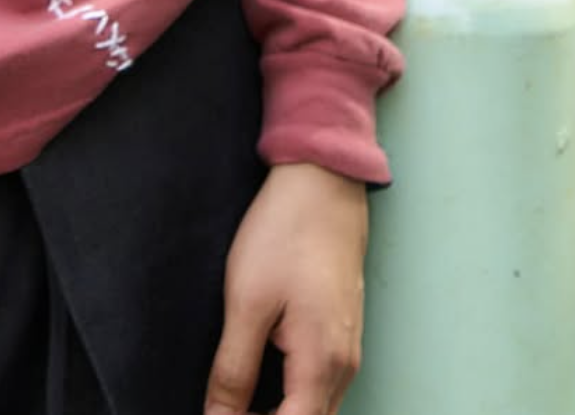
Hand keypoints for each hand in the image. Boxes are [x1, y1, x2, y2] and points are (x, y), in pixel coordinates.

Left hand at [204, 160, 367, 414]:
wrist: (322, 182)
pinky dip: (296, 394)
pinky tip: (264, 380)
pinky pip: (324, 383)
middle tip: (225, 408)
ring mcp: (348, 347)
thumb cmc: (285, 235)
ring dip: (284, 411)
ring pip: (319, 406)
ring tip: (239, 402)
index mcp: (322, 365)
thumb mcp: (247, 302)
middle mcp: (344, 365)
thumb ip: (234, 369)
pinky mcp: (343, 328)